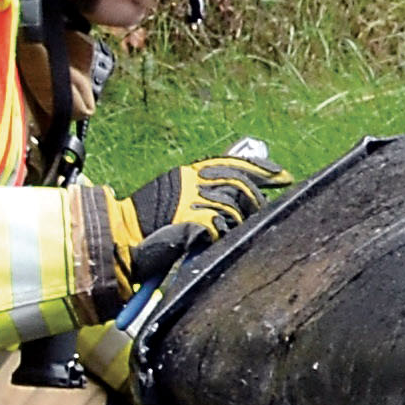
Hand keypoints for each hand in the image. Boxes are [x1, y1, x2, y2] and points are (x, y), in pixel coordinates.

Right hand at [96, 143, 288, 286]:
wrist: (120, 238)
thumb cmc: (145, 225)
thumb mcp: (174, 198)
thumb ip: (203, 193)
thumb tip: (239, 197)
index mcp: (187, 174)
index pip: (231, 164)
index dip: (261, 169)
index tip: (284, 175)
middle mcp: (191, 182)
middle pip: (240, 186)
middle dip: (254, 201)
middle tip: (258, 213)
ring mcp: (193, 201)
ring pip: (234, 210)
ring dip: (234, 225)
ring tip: (219, 235)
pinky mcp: (195, 220)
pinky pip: (221, 228)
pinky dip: (219, 237)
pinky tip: (206, 241)